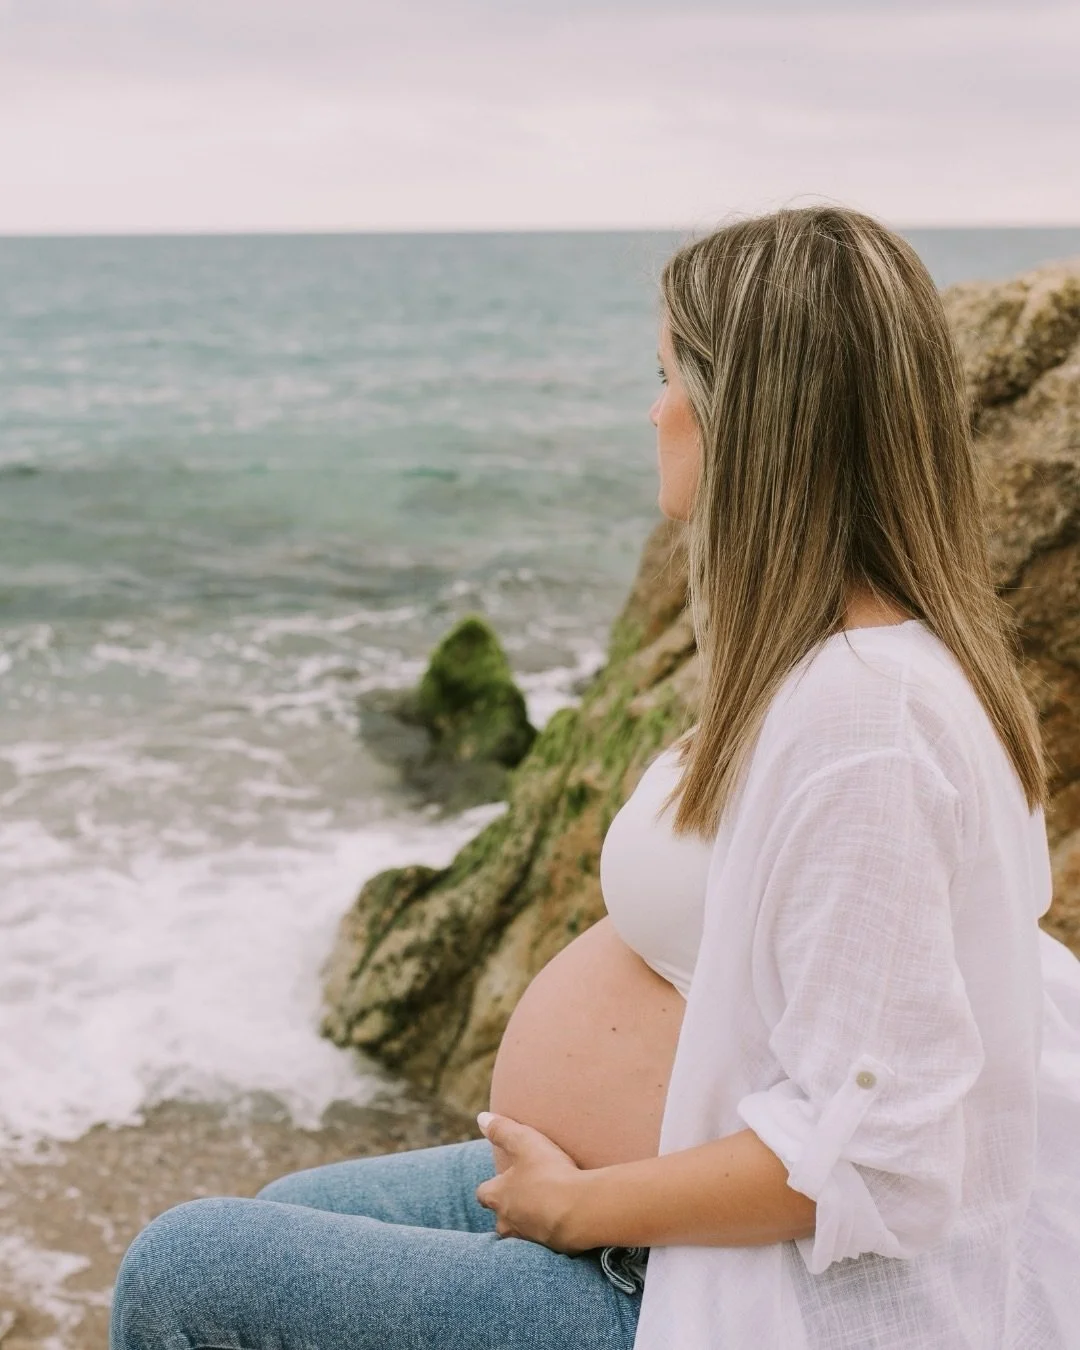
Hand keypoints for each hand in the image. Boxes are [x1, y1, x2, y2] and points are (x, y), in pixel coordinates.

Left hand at [474, 1111, 590, 1255]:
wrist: (581, 1212)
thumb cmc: (549, 1175)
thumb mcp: (524, 1143)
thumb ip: (501, 1130)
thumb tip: (480, 1118)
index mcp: (498, 1197)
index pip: (483, 1194)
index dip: (491, 1185)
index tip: (501, 1180)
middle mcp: (508, 1223)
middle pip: (500, 1219)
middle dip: (509, 1209)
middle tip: (525, 1196)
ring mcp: (528, 1240)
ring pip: (521, 1234)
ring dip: (529, 1223)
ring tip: (546, 1211)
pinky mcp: (550, 1251)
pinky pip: (544, 1243)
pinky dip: (550, 1233)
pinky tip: (564, 1223)